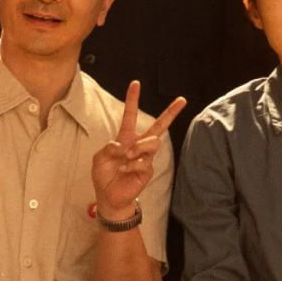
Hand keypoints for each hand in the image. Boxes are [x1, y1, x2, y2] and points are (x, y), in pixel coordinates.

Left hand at [90, 81, 183, 222]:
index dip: (133, 100)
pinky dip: (131, 164)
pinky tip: (125, 170)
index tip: (135, 83)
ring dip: (138, 147)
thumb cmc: (104, 175)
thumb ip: (108, 148)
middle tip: (182, 100)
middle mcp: (138, 145)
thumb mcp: (99, 159)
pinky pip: (144, 161)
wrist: (109, 197)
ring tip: (126, 156)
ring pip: (153, 142)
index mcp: (125, 138)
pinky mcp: (148, 170)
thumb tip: (122, 146)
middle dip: (171, 112)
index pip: (131, 115)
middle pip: (159, 126)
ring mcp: (145, 157)